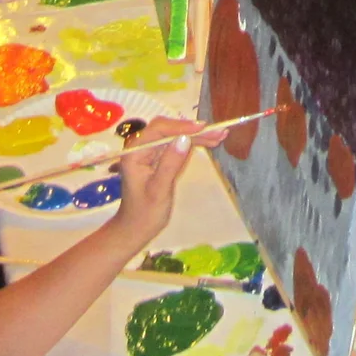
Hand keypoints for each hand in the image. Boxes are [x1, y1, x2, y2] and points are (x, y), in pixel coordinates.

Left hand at [111, 116, 224, 250]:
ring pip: (175, 136)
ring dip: (196, 135)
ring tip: (219, 136)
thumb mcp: (159, 190)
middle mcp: (141, 147)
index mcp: (135, 152)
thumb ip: (171, 163)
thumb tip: (185, 139)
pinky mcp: (159, 158)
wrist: (137, 229)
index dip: (182, 126)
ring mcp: (150, 152)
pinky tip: (209, 142)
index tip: (203, 128)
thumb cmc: (145, 213)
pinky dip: (192, 144)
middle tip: (218, 132)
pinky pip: (176, 145)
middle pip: (169, 130)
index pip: (159, 130)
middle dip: (193, 130)